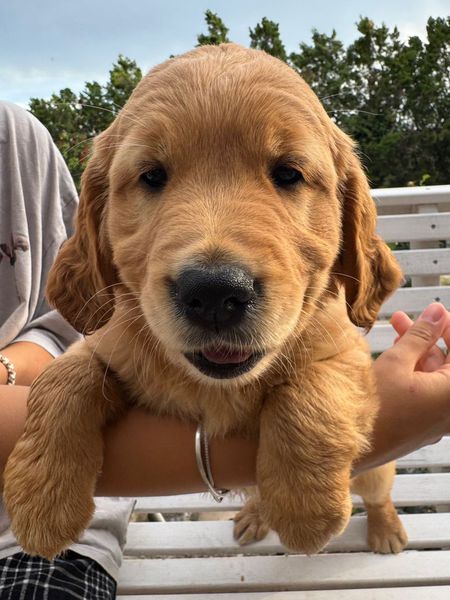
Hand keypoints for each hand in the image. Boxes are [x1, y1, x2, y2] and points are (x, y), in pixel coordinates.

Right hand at [355, 303, 449, 473]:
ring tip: (394, 331)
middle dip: (428, 337)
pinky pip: (428, 391)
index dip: (447, 326)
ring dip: (418, 352)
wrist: (352, 448)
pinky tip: (395, 356)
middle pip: (448, 362)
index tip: (433, 312)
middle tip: (405, 319)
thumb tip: (438, 312)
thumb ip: (421, 335)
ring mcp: (439, 419)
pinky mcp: (424, 424)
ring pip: (435, 375)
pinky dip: (415, 371)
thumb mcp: (398, 363)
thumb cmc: (376, 409)